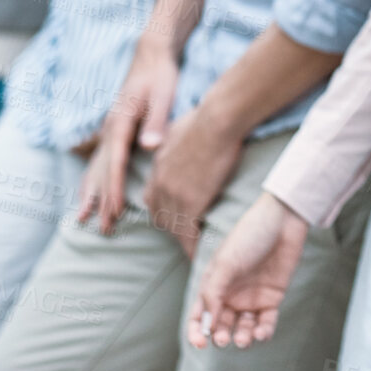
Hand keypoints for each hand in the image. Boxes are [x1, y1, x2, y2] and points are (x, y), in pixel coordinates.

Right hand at [76, 41, 180, 233]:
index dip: (114, 188)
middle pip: (102, 170)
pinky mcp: (114, 131)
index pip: (115, 162)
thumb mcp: (163, 94)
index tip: (114, 211)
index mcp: (121, 122)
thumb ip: (157, 120)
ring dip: (91, 194)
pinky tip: (89, 195)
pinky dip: (93, 180)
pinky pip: (99, 161)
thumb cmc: (160, 75)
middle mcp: (110, 129)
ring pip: (96, 167)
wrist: (151, 56)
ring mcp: (109, 130)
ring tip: (84, 219)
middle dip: (100, 200)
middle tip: (101, 228)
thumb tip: (148, 146)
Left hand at [144, 100, 244, 257]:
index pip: (154, 197)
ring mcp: (173, 195)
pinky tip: (201, 253)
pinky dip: (193, 246)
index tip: (177, 214)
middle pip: (160, 216)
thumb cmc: (205, 117)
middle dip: (172, 226)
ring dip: (183, 239)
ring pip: (173, 227)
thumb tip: (173, 136)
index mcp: (158, 166)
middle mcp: (160, 184)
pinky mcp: (190, 203)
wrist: (217, 121)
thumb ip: (171, 138)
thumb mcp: (178, 127)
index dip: (164, 208)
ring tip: (194, 248)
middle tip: (187, 233)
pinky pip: (188, 233)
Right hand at [186, 192, 309, 349]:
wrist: (282, 221)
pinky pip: (266, 321)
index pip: (199, 315)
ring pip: (243, 327)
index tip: (201, 343)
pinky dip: (263, 332)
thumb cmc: (249, 237)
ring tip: (244, 339)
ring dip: (242, 337)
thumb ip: (214, 294)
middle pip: (221, 325)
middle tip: (224, 340)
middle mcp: (231, 294)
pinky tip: (261, 334)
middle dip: (221, 336)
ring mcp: (251, 296)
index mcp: (213, 284)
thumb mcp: (226, 264)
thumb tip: (207, 325)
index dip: (197, 332)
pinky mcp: (272, 297)